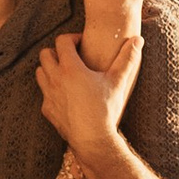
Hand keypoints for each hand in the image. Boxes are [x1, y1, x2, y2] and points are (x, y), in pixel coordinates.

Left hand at [35, 26, 139, 161]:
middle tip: (72, 57)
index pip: (62, 41)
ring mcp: (49, 95)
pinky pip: (44, 93)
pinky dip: (51, 90)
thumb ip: (127, 58)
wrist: (93, 140)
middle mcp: (55, 79)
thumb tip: (138, 39)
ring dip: (50, 69)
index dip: (72, 38)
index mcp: (70, 68)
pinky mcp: (47, 110)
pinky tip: (65, 95)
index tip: (82, 44)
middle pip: (45, 54)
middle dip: (57, 52)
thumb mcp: (118, 82)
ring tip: (67, 74)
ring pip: (40, 72)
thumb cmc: (106, 109)